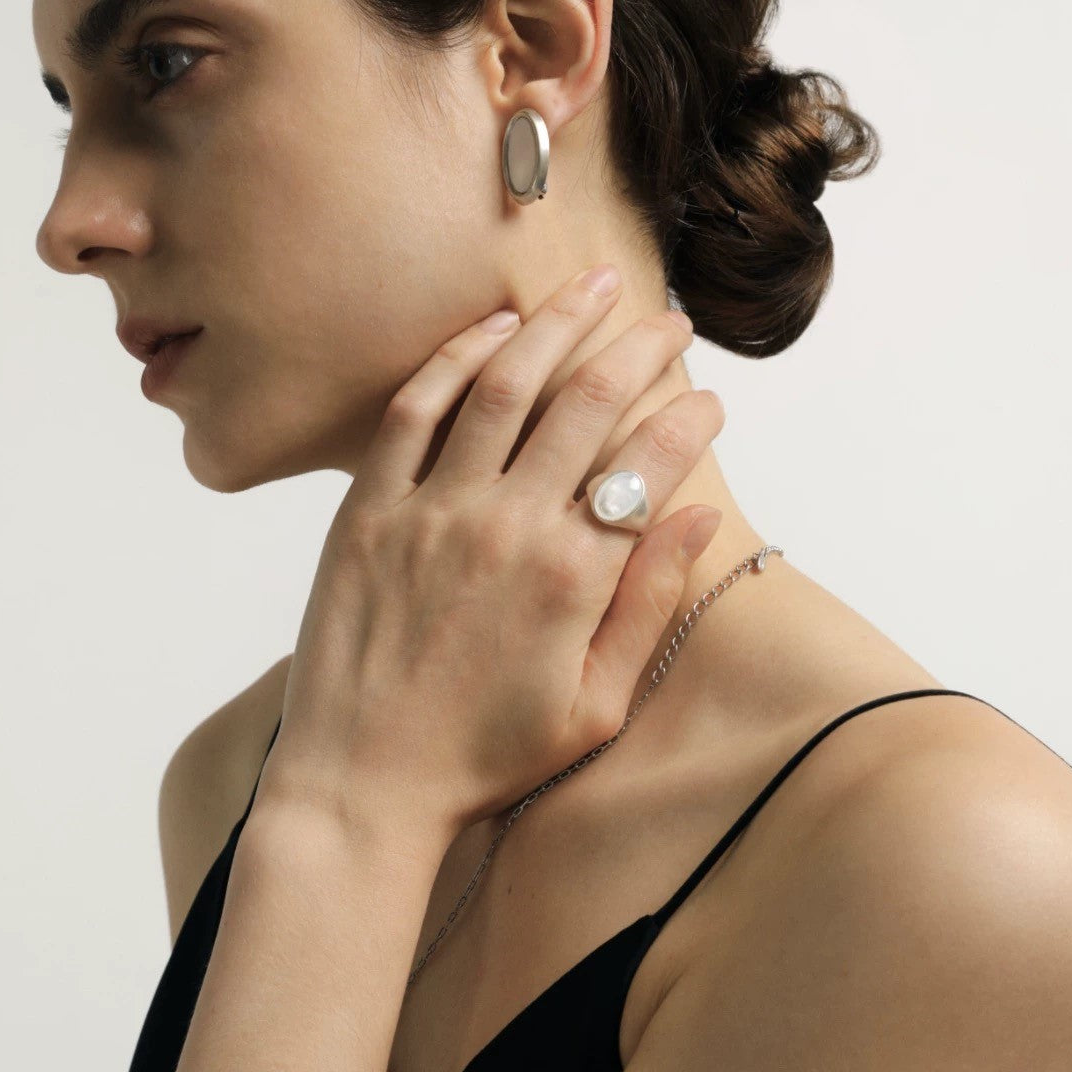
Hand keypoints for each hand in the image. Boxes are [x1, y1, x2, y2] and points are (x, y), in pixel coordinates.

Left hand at [264, 264, 726, 839]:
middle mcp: (507, 526)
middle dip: (641, 349)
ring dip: (558, 324)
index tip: (710, 400)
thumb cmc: (484, 757)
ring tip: (594, 286)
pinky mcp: (369, 511)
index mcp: (571, 578)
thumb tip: (699, 513)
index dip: (691, 420)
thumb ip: (649, 604)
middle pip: (588, 402)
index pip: (651, 465)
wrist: (362, 785)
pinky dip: (457, 358)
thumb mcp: (595, 706)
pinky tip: (495, 327)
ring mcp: (432, 511)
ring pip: (507, 385)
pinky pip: (414, 410)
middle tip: (670, 321)